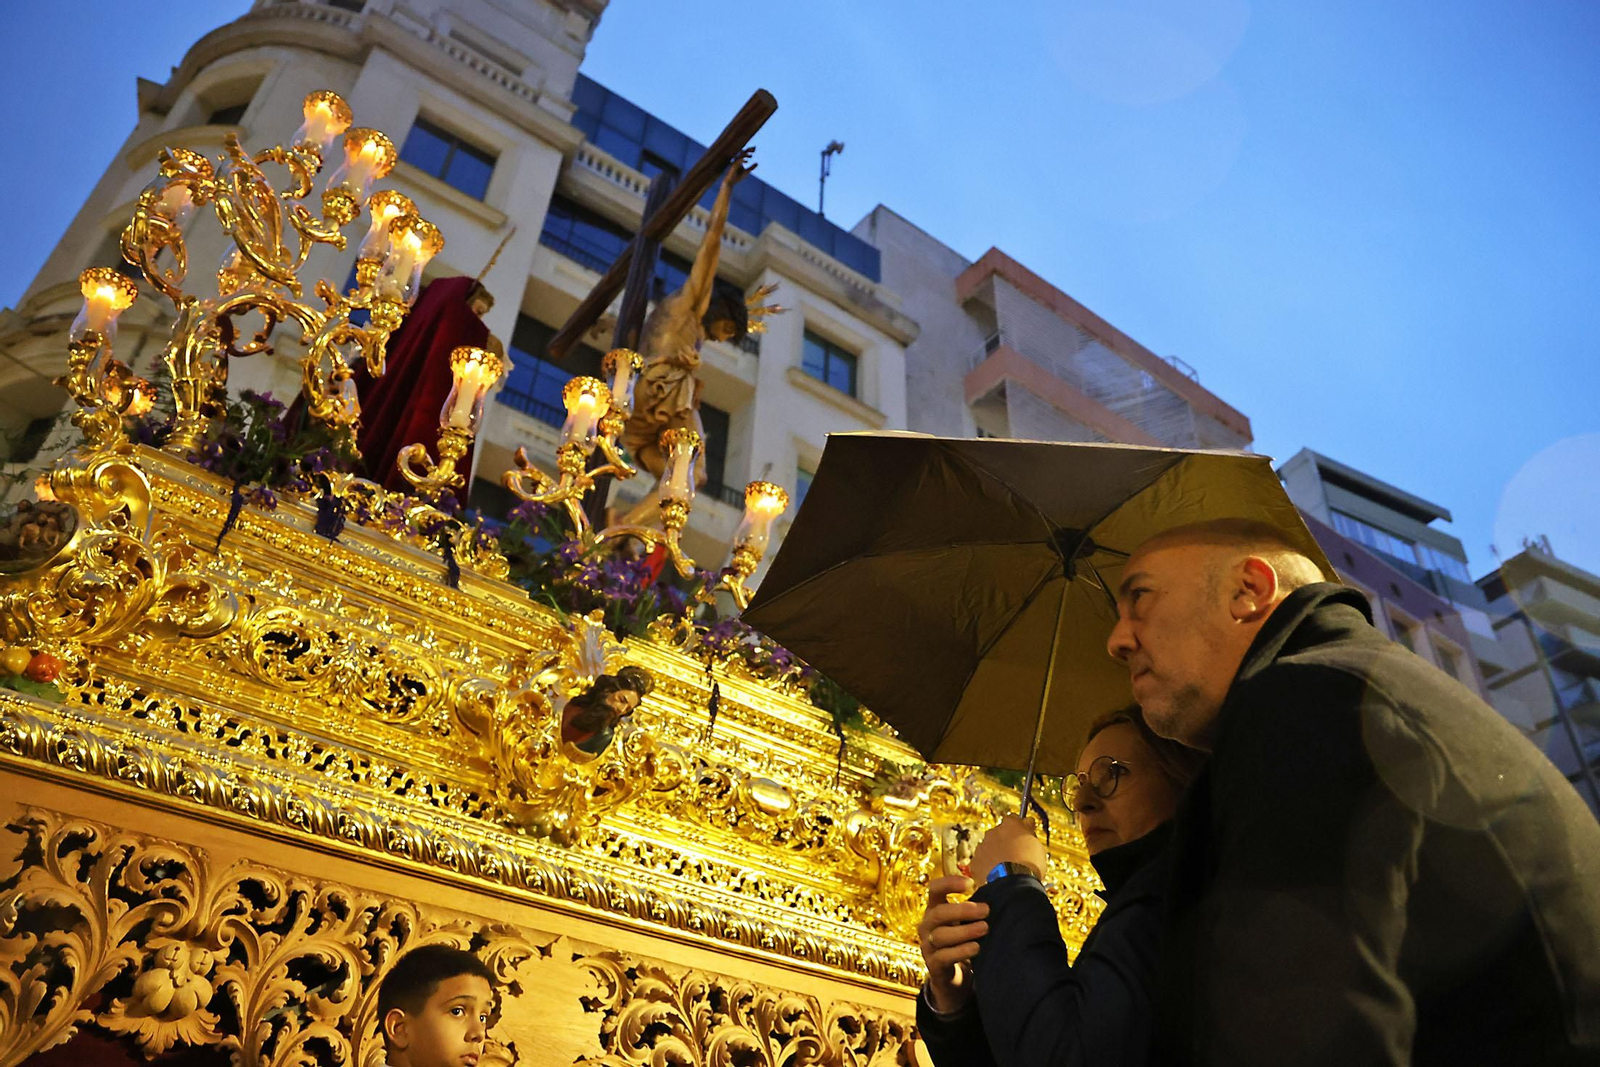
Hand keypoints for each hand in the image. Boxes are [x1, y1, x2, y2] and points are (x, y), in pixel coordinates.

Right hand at [724, 146, 756, 186]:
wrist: (731, 182)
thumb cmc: (737, 177)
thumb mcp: (746, 172)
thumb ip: (751, 167)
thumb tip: (757, 163)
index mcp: (740, 160)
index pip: (745, 153)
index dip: (749, 150)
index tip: (755, 148)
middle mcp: (737, 160)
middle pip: (742, 152)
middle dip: (748, 150)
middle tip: (754, 148)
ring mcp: (735, 163)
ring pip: (740, 156)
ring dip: (745, 155)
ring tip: (751, 156)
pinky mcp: (733, 166)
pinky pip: (737, 162)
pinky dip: (741, 160)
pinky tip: (746, 161)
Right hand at [917, 875, 988, 1013]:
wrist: (951, 975)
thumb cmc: (961, 940)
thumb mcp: (963, 922)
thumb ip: (974, 908)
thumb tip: (1001, 893)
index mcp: (934, 908)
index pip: (934, 889)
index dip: (949, 883)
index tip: (970, 883)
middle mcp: (927, 925)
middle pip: (938, 913)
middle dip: (963, 910)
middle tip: (986, 910)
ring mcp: (928, 945)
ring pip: (941, 935)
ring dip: (965, 931)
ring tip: (984, 928)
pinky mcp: (934, 965)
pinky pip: (944, 956)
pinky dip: (961, 951)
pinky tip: (976, 947)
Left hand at [968, 815, 1046, 882]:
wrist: (1012, 884)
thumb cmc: (1029, 864)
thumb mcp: (1038, 845)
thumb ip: (1029, 832)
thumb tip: (1028, 822)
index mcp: (1010, 825)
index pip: (1013, 818)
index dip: (1018, 827)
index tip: (1023, 834)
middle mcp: (993, 832)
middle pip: (999, 833)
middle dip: (1005, 841)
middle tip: (1015, 854)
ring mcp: (982, 847)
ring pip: (988, 848)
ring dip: (995, 854)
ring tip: (1006, 867)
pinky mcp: (975, 862)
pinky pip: (981, 862)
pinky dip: (987, 867)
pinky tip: (997, 875)